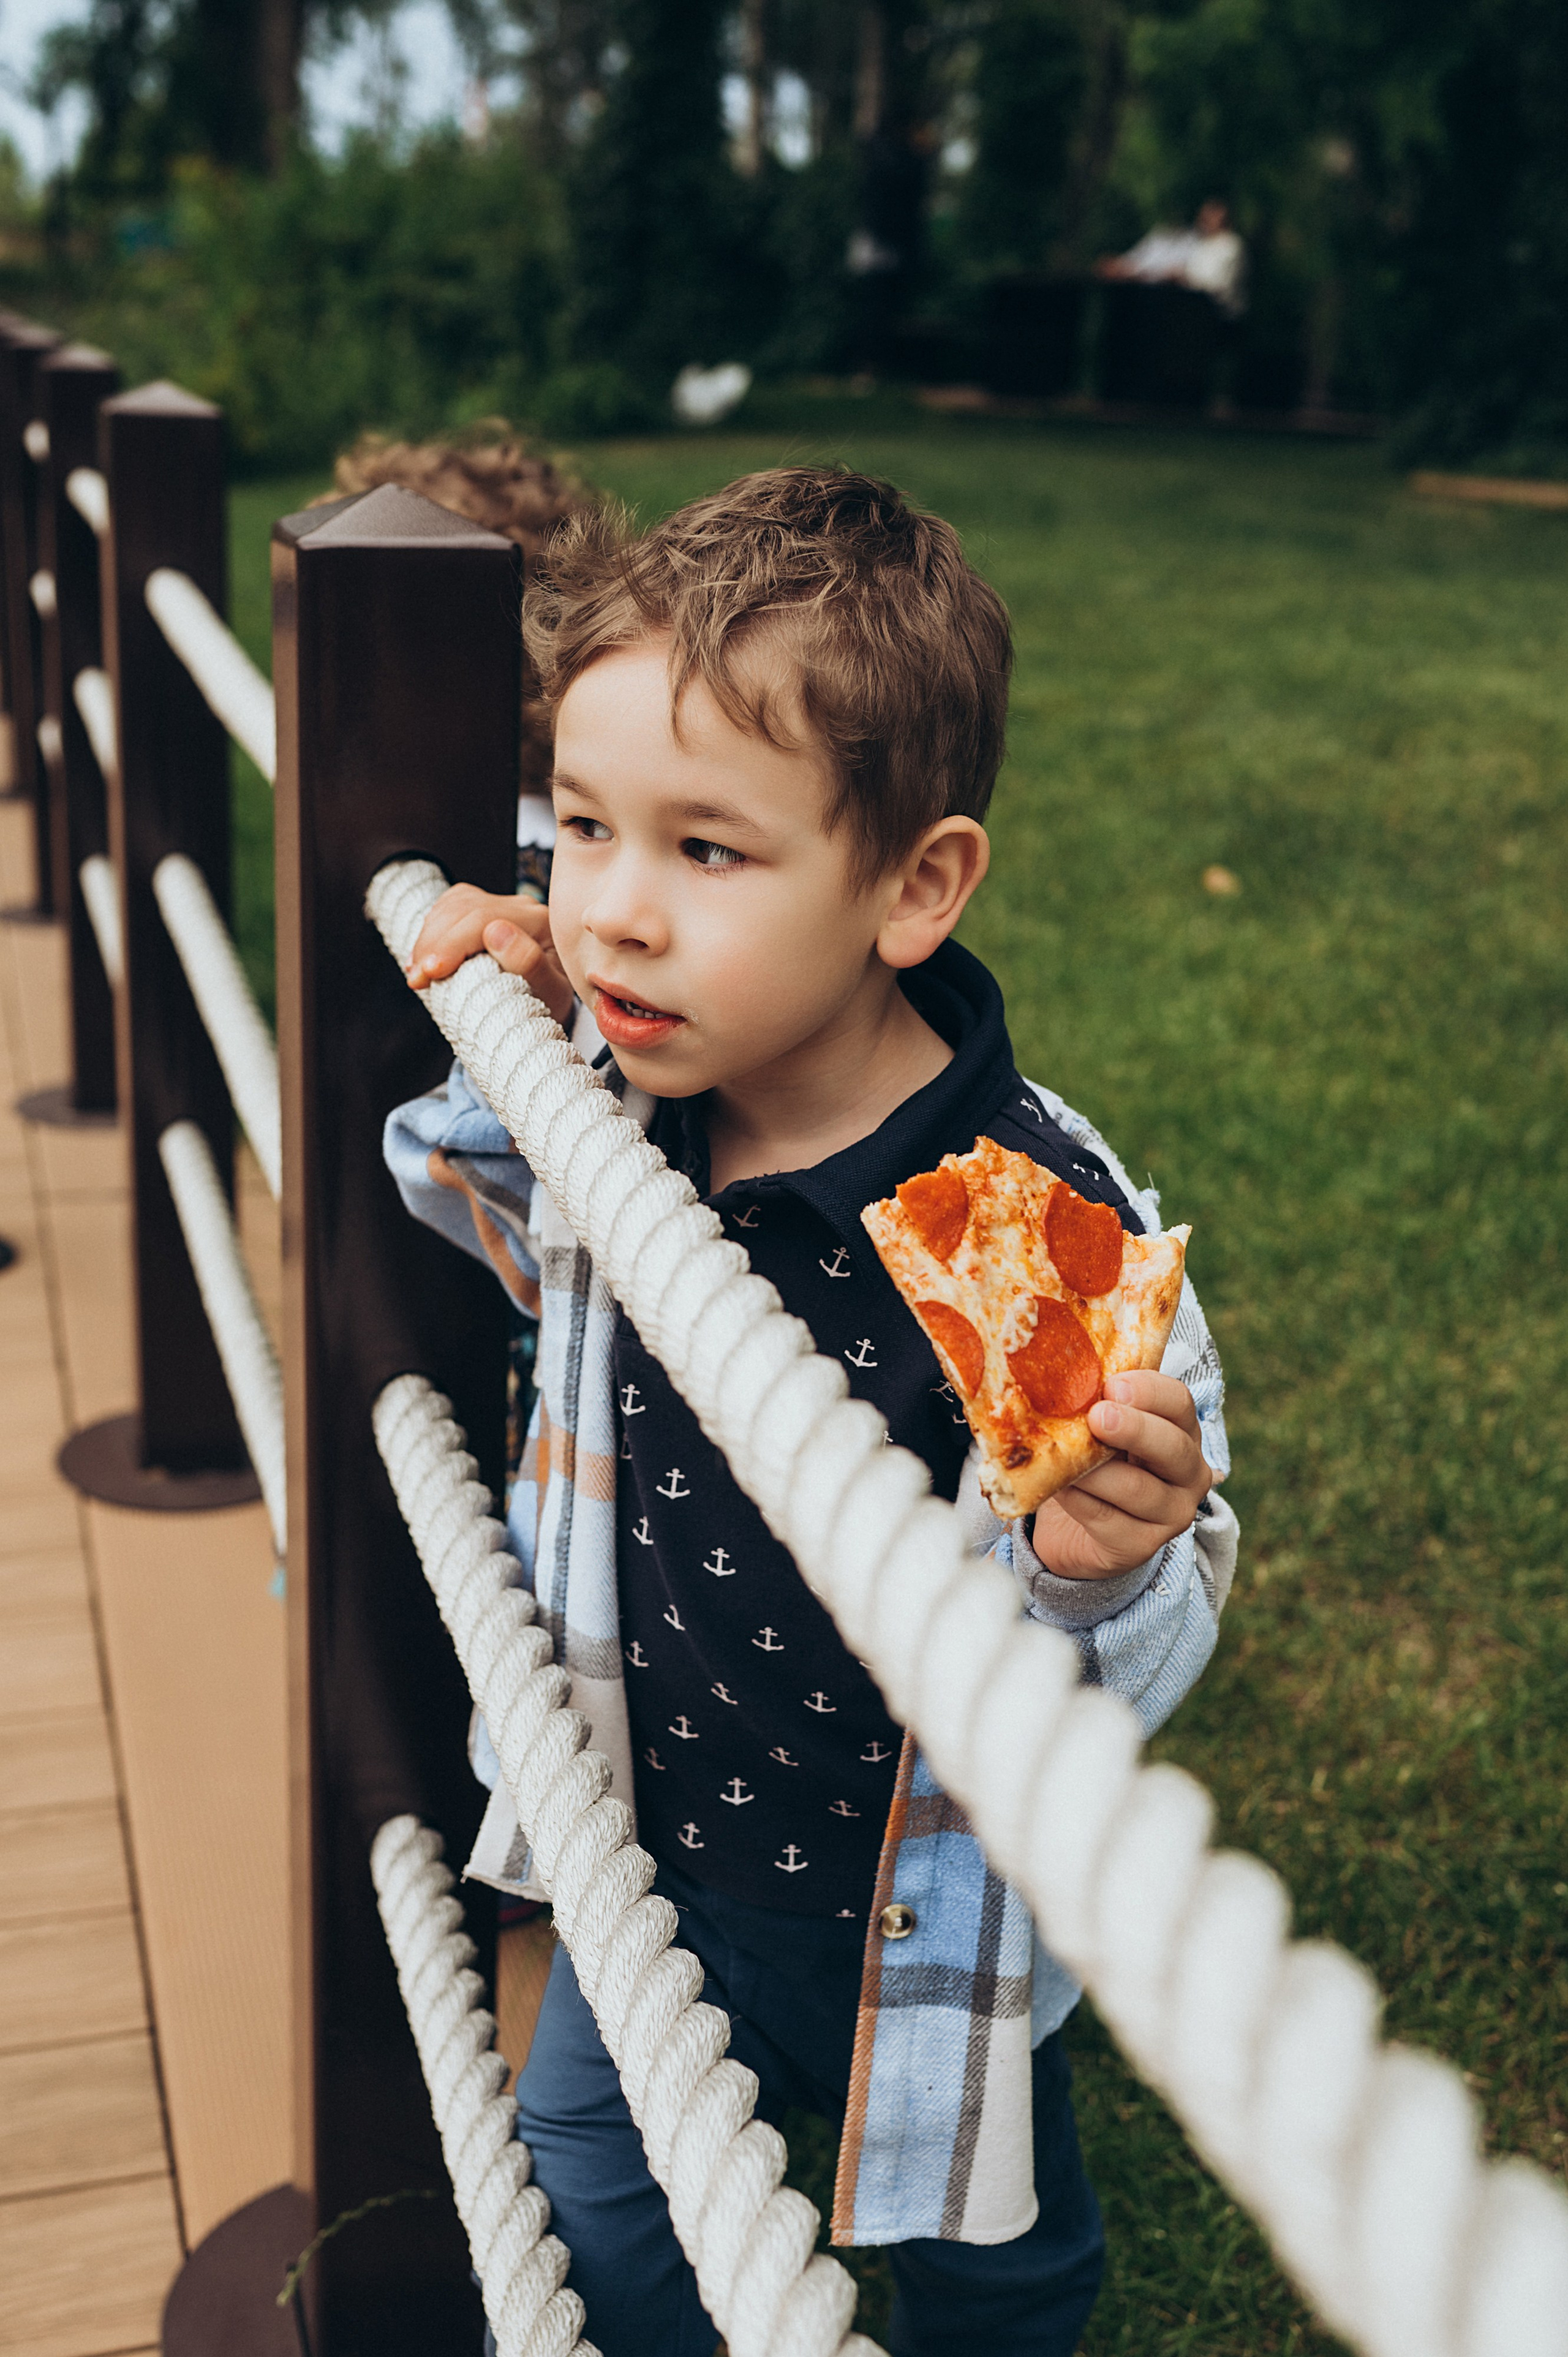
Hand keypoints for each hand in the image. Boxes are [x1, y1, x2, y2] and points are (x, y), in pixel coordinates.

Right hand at [405, 883, 575, 1027]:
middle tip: (416, 980)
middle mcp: (521, 906)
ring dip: (427, 939)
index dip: (452, 944)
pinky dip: (430, 931)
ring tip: (417, 975)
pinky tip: (422, 959)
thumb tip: (497, 932)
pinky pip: (447, 907)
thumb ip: (530, 964)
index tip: (430, 972)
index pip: (486, 919)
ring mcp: (500, 903)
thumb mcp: (550, 994)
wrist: (550, 1001)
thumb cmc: (550, 1003)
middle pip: (464, 910)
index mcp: (540, 921)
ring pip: (451, 907)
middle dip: (433, 944)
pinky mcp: (482, 907)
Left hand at [1028, 1371, 1215, 1581]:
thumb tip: (1058, 1373)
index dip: (1149, 1391)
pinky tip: (1057, 1486)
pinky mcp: (1141, 1546)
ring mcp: (1172, 1514)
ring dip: (1095, 1470)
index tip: (1112, 1384)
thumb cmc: (1096, 1462)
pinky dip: (1078, 1499)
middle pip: (1171, 1447)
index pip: (1179, 1403)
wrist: (1078, 1528)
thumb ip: (1094, 1402)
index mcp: (1182, 1430)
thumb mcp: (1100, 1428)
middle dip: (1134, 1429)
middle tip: (1098, 1417)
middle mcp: (1189, 1472)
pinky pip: (1106, 1518)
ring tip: (1062, 1456)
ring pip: (1137, 1488)